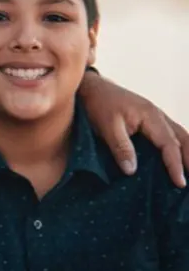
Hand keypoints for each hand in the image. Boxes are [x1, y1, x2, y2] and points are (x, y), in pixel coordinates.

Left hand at [79, 71, 188, 186]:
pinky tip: (177, 159)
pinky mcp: (151, 120)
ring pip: (180, 136)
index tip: (180, 183)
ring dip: (187, 153)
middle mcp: (159, 115)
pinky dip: (178, 147)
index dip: (175, 165)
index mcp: (151, 116)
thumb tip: (131, 171)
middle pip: (183, 139)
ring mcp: (157, 117)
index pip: (169, 144)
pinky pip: (171, 134)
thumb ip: (120, 147)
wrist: (92, 87)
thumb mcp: (107, 126)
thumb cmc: (98, 104)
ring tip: (188, 172)